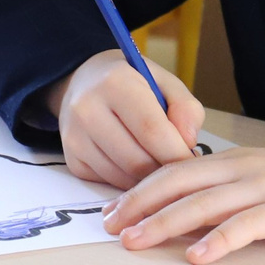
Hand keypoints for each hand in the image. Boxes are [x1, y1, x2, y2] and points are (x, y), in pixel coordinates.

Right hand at [45, 51, 203, 188]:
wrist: (84, 82)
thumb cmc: (132, 82)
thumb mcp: (165, 82)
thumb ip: (186, 108)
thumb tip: (188, 143)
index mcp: (115, 82)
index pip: (151, 130)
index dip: (177, 153)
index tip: (193, 162)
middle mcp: (87, 109)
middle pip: (137, 160)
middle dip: (164, 170)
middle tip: (178, 166)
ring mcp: (74, 137)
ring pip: (123, 176)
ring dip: (147, 179)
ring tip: (157, 163)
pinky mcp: (71, 159)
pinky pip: (108, 182)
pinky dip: (128, 180)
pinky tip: (135, 164)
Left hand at [101, 145, 264, 264]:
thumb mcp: (262, 178)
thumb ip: (227, 191)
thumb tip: (185, 213)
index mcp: (233, 161)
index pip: (175, 170)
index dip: (140, 189)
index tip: (112, 210)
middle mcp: (243, 170)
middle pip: (179, 182)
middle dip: (139, 204)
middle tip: (109, 227)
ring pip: (204, 203)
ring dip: (165, 223)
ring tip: (136, 241)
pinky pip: (247, 225)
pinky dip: (219, 240)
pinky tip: (198, 257)